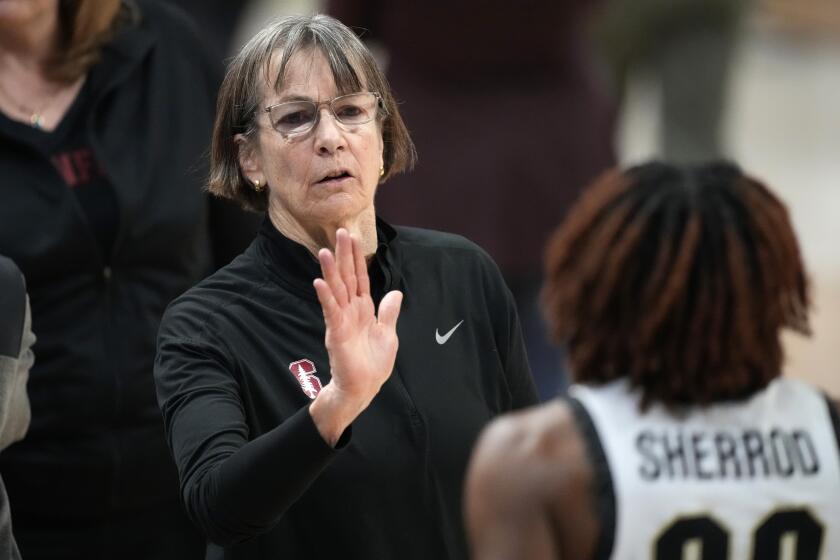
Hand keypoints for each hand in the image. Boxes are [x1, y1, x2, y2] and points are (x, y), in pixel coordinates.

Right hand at [309, 229, 402, 444]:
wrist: (363, 388)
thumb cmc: (372, 364)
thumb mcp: (388, 334)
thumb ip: (389, 312)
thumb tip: (395, 292)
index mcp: (363, 309)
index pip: (360, 278)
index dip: (357, 258)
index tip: (354, 238)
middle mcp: (350, 311)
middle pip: (347, 277)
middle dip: (343, 255)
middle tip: (340, 232)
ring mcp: (341, 320)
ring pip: (336, 290)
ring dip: (329, 271)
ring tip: (323, 251)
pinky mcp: (335, 333)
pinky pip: (330, 311)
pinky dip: (325, 297)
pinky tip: (319, 282)